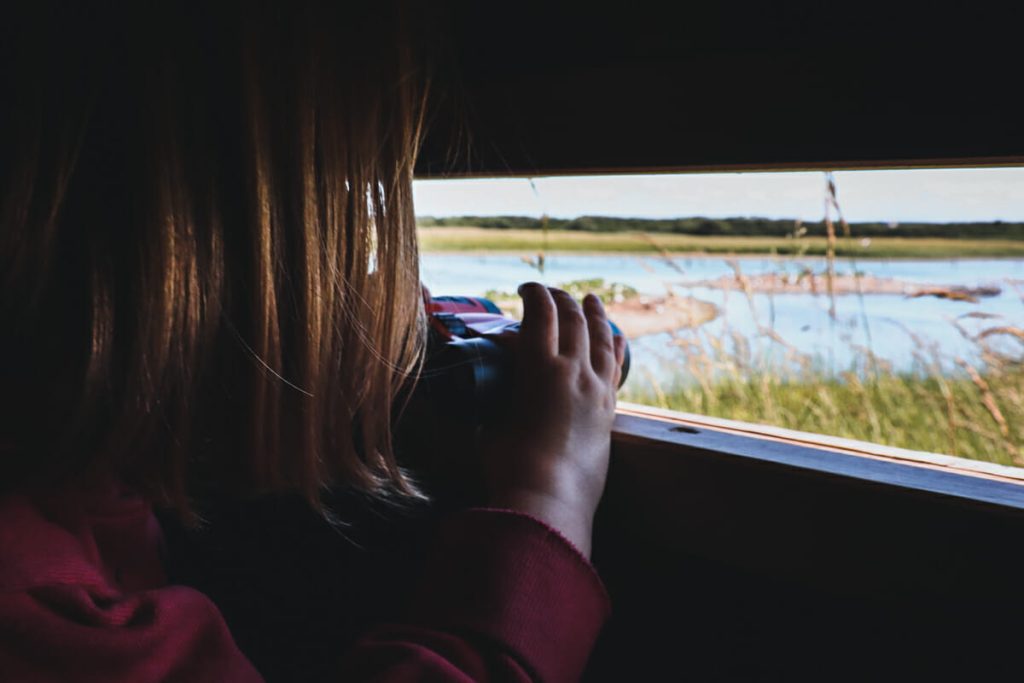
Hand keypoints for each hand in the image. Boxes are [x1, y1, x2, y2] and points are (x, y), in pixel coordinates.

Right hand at [482, 283, 625, 557]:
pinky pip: (615, 366)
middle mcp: (574, 371)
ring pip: (599, 338)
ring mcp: (596, 389)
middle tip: (550, 294)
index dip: (534, 294)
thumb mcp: (490, 420)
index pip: (541, 314)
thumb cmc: (509, 465)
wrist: (550, 501)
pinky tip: (615, 336)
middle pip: (572, 320)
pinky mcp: (608, 409)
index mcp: (540, 369)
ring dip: (593, 315)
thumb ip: (495, 394)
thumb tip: (493, 383)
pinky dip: (614, 345)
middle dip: (561, 300)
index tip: (526, 289)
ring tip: (591, 301)